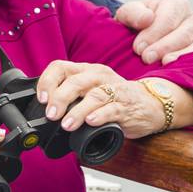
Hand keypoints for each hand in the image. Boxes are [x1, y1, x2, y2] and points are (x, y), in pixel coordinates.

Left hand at [35, 60, 167, 138]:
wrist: (150, 104)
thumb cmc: (114, 98)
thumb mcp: (89, 90)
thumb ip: (70, 96)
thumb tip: (45, 109)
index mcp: (86, 71)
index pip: (60, 67)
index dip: (47, 82)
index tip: (41, 99)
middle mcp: (99, 76)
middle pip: (75, 82)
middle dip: (59, 99)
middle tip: (51, 115)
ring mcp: (114, 90)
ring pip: (94, 96)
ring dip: (77, 111)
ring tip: (67, 124)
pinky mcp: (126, 106)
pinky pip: (112, 108)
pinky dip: (100, 115)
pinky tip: (91, 122)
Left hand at [114, 0, 192, 63]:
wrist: (137, 37)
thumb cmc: (134, 23)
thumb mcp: (127, 14)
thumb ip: (133, 13)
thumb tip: (147, 18)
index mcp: (176, 4)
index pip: (169, 18)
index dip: (154, 33)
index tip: (138, 48)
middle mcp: (192, 19)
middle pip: (184, 33)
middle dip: (164, 46)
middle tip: (146, 58)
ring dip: (178, 56)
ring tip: (162, 64)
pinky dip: (188, 64)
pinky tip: (175, 69)